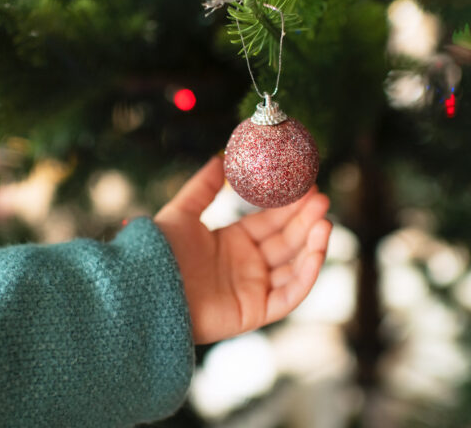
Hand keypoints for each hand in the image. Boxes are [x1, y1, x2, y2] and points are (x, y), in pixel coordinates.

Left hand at [155, 156, 331, 344]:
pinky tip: (317, 250)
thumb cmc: (159, 253)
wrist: (146, 288)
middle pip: (286, 242)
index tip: (306, 186)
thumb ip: (203, 186)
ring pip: (293, 267)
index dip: (289, 206)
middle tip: (321, 198)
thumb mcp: (182, 211)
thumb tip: (220, 158)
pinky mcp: (255, 312)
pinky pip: (289, 295)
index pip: (270, 222)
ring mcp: (253, 289)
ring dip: (312, 244)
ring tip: (324, 220)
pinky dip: (307, 275)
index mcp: (231, 243)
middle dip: (305, 220)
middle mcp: (246, 266)